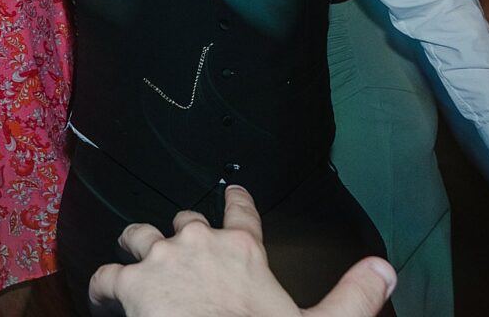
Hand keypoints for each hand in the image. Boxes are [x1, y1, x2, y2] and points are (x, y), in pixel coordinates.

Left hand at [88, 186, 395, 316]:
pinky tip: (102, 297)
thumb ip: (353, 297)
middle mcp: (199, 244)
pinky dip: (102, 286)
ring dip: (136, 245)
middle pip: (184, 222)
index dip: (237, 202)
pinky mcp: (128, 285)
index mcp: (244, 251)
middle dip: (181, 231)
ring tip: (131, 256)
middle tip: (177, 242)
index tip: (233, 191)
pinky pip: (105, 275)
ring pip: (139, 236)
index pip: (242, 213)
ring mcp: (160, 261)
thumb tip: (386, 269)